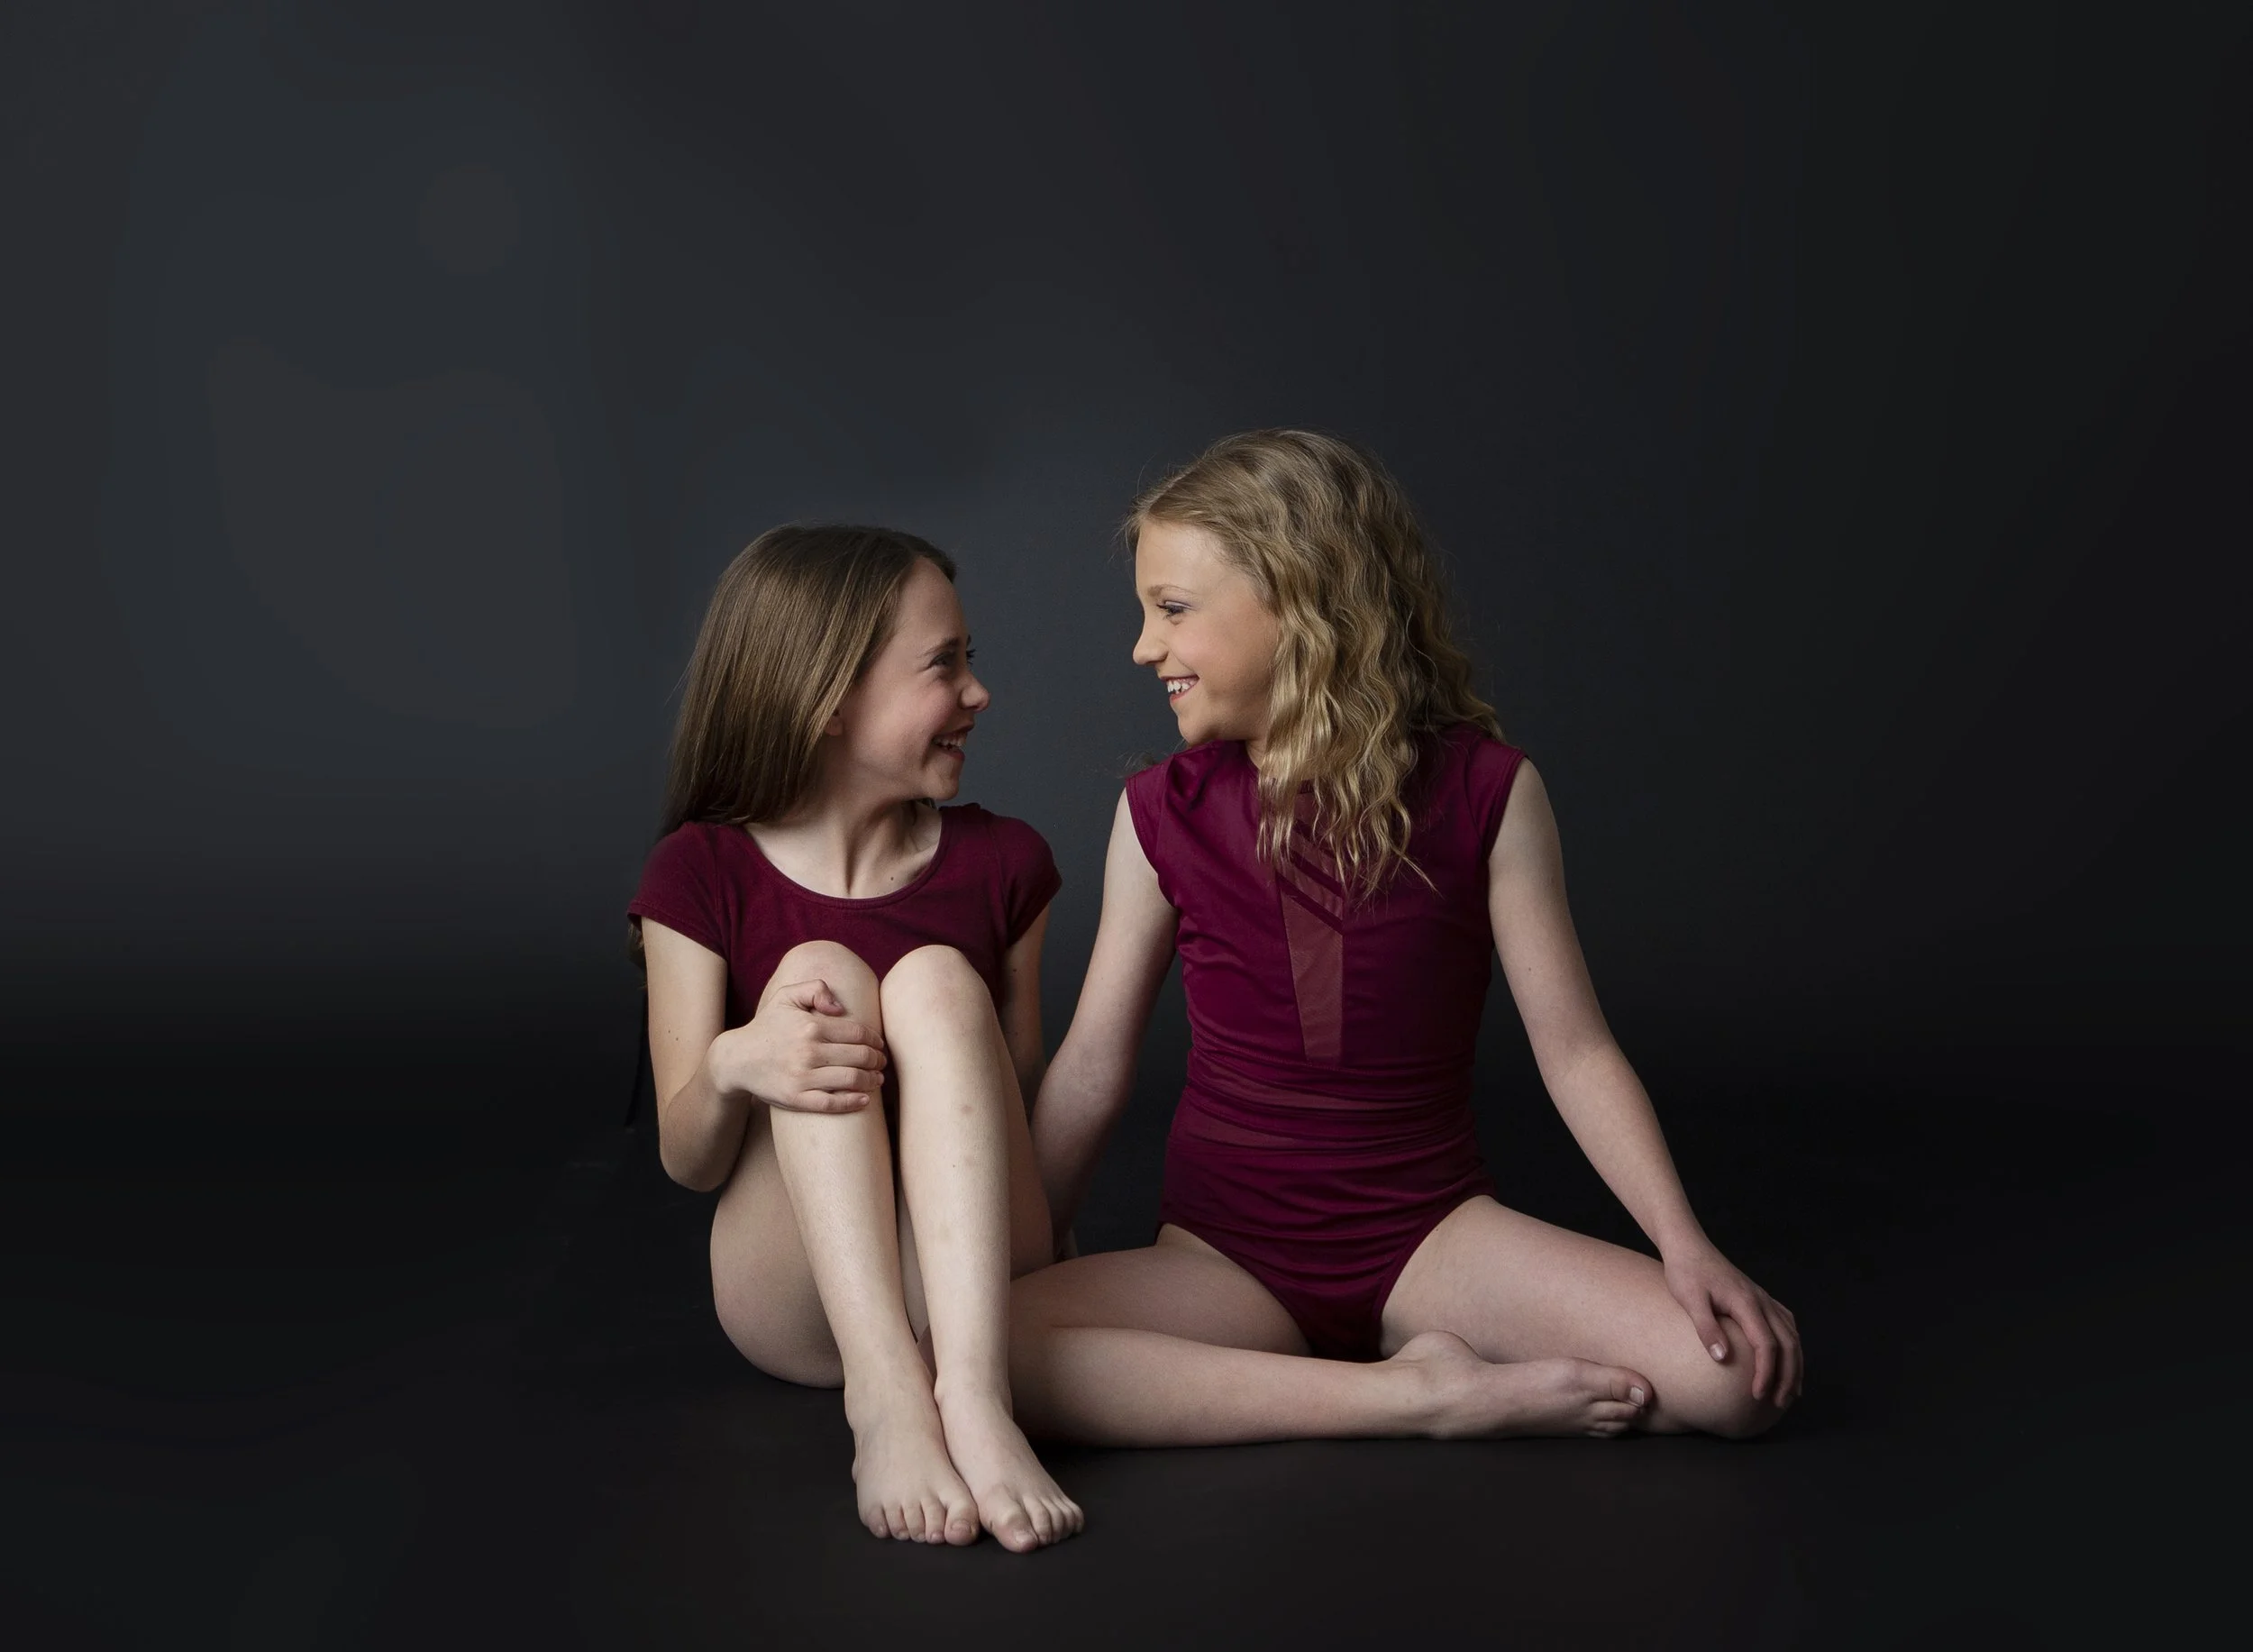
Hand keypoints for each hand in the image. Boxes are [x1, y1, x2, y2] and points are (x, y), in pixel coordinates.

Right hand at [715, 976, 886, 1113]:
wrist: (736, 1059)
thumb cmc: (766, 1026)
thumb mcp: (786, 996)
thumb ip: (815, 989)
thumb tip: (841, 1007)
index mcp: (811, 1026)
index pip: (857, 1033)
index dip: (875, 1040)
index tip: (879, 1045)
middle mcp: (809, 1051)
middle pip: (860, 1056)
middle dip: (877, 1060)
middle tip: (881, 1063)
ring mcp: (803, 1077)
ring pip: (851, 1079)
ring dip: (871, 1080)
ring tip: (877, 1080)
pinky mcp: (796, 1099)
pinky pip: (832, 1103)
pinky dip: (853, 1102)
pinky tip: (864, 1100)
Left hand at [1663, 1240, 1801, 1407]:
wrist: (1687, 1245)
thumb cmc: (1685, 1271)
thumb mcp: (1689, 1299)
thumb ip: (1706, 1328)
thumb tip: (1723, 1358)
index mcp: (1746, 1302)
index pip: (1767, 1345)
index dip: (1766, 1373)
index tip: (1758, 1396)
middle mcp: (1761, 1300)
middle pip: (1788, 1343)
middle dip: (1788, 1376)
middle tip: (1779, 1403)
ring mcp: (1763, 1298)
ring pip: (1791, 1335)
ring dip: (1795, 1364)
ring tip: (1791, 1391)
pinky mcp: (1759, 1298)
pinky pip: (1786, 1323)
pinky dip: (1792, 1346)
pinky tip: (1788, 1360)